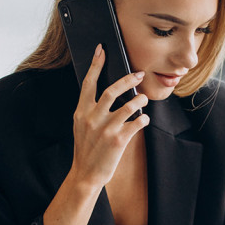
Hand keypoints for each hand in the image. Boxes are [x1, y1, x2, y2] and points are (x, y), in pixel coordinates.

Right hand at [70, 44, 149, 188]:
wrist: (86, 174)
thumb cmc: (86, 149)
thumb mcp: (81, 126)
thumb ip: (89, 110)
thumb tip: (105, 93)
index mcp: (81, 112)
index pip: (88, 83)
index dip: (95, 64)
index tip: (101, 49)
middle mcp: (92, 118)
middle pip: (112, 90)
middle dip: (127, 79)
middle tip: (139, 74)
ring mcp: (105, 129)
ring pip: (128, 105)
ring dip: (139, 100)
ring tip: (143, 99)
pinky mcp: (118, 140)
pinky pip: (137, 123)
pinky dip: (143, 118)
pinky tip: (144, 118)